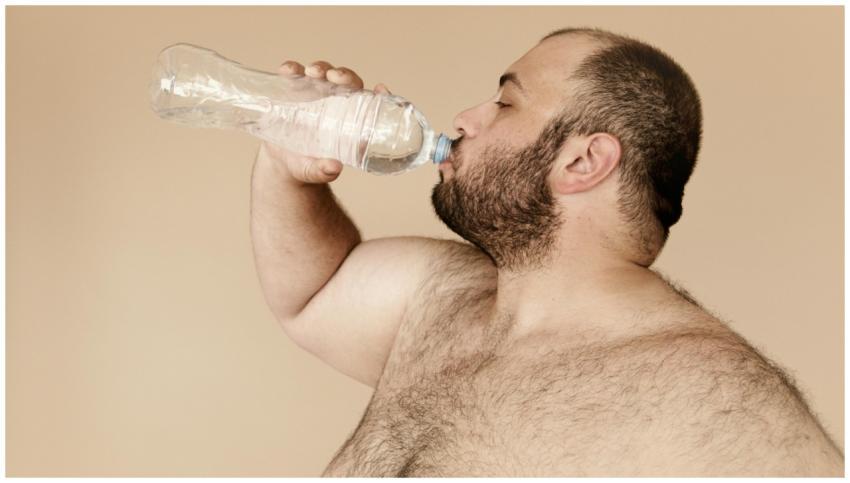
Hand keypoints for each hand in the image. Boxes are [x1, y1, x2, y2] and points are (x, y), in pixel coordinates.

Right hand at [259, 60, 392, 183]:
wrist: (283, 163)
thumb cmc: (306, 166)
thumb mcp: (314, 171)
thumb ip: (323, 171)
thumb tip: (334, 168)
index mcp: (348, 120)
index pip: (368, 103)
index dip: (378, 95)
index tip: (381, 89)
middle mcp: (334, 102)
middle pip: (345, 81)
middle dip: (343, 75)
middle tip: (334, 77)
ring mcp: (313, 94)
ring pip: (322, 73)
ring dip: (320, 68)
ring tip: (312, 72)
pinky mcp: (292, 91)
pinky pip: (294, 75)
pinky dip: (292, 69)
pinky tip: (288, 71)